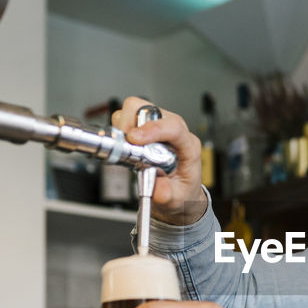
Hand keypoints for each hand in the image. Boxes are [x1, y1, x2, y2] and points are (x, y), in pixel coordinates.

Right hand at [111, 96, 205, 224]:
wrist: (177, 192)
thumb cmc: (181, 191)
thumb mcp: (178, 199)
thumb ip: (168, 195)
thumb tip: (160, 190)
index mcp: (188, 146)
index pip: (174, 127)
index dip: (152, 129)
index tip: (134, 139)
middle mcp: (174, 130)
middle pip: (151, 109)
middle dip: (132, 123)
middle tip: (126, 143)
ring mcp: (159, 126)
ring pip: (135, 108)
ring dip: (124, 125)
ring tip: (126, 146)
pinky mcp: (145, 127)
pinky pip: (127, 116)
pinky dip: (119, 127)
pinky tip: (125, 145)